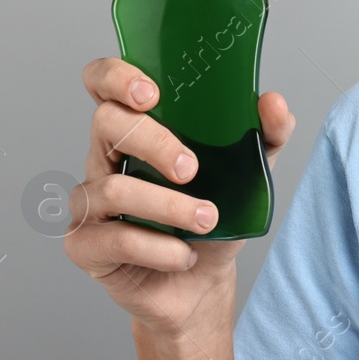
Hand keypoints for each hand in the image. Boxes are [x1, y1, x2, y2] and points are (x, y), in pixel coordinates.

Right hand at [65, 56, 296, 342]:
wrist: (203, 282)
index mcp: (137, 128)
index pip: (103, 84)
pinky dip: (159, 249)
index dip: (116, 77)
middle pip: (107, 124)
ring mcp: (91, 201)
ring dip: (168, 206)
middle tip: (193, 169)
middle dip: (156, 143)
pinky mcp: (85, 245)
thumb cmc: (215, 216)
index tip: (151, 94)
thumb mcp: (251, 172)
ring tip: (206, 219)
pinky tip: (183, 255)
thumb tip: (273, 102)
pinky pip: (114, 239)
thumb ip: (267, 134)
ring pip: (113, 189)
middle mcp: (105, 157)